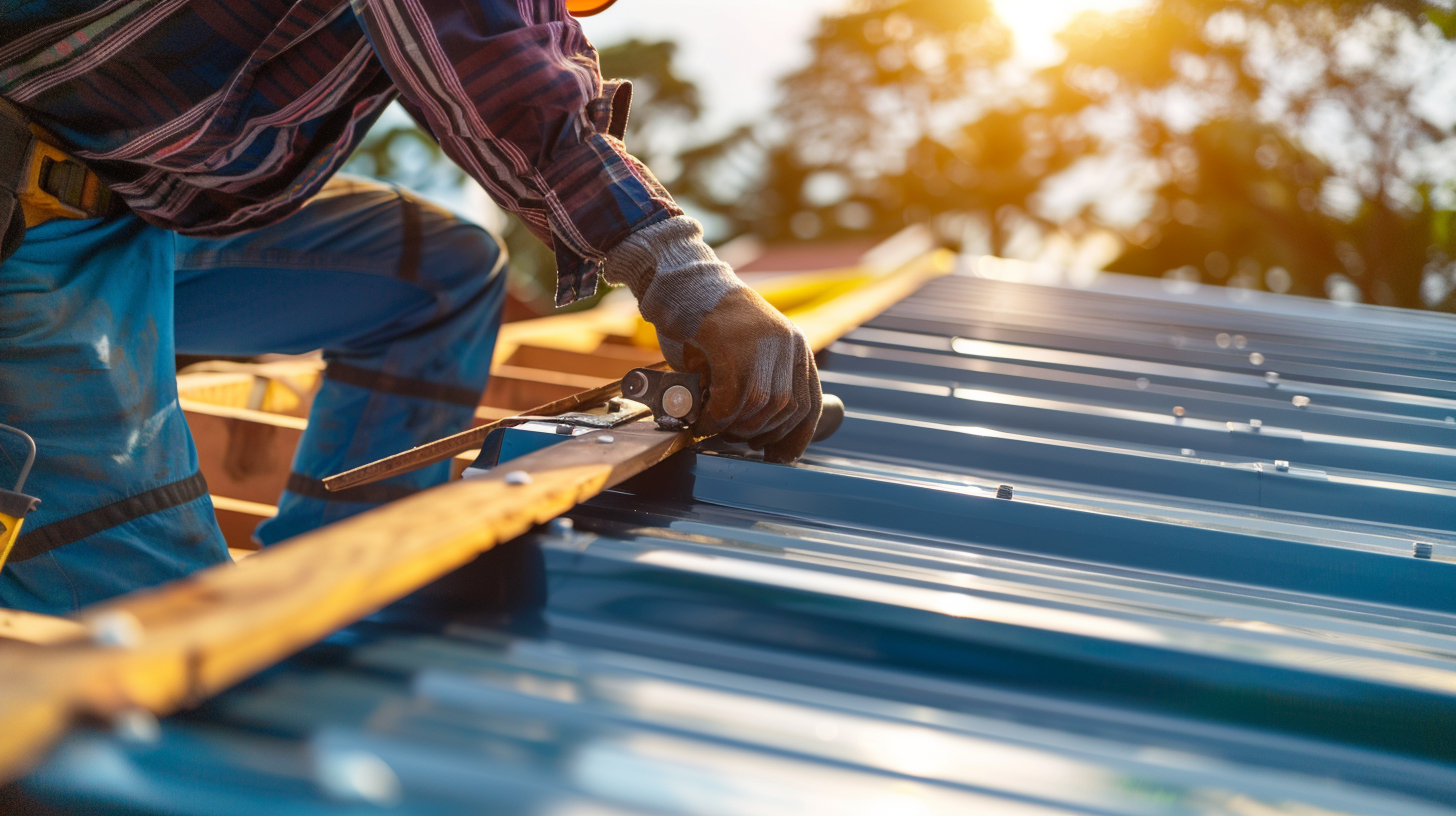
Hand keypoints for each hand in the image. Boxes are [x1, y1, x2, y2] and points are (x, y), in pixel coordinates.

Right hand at [604, 217, 822, 461]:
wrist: (682, 282)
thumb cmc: (706, 325)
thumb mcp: (746, 353)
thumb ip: (758, 384)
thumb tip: (758, 432)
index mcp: (795, 346)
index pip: (810, 402)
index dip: (795, 436)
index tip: (778, 456)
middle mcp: (786, 343)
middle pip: (786, 408)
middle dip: (759, 433)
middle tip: (733, 436)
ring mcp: (760, 341)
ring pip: (760, 404)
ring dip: (735, 425)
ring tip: (714, 426)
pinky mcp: (729, 341)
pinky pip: (731, 395)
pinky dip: (717, 416)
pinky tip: (704, 420)